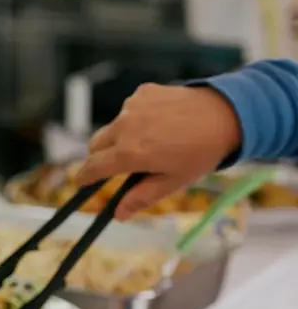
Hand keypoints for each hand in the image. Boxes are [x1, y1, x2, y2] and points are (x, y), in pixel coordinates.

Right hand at [77, 83, 242, 217]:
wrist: (227, 113)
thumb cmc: (201, 153)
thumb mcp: (173, 182)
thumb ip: (141, 197)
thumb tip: (118, 215)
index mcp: (129, 153)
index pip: (92, 168)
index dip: (84, 178)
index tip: (81, 184)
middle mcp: (124, 127)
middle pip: (95, 146)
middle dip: (102, 157)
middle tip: (122, 164)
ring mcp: (132, 107)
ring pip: (114, 127)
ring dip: (122, 136)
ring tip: (153, 140)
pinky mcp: (142, 92)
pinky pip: (129, 110)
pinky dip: (137, 118)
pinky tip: (161, 122)